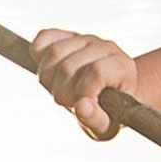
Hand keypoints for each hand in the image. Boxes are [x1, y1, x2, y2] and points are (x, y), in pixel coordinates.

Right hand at [30, 25, 138, 139]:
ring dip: (48, 79)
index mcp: (122, 67)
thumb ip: (95, 120)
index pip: (96, 71)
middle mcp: (106, 47)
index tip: (81, 105)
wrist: (109, 97)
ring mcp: (86, 39)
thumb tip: (82, 107)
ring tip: (61, 89)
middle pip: (68, 66)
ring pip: (54, 53)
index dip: (82, 92)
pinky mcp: (67, 35)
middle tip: (69, 101)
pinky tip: (50, 72)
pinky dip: (38, 56)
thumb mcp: (106, 126)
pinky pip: (43, 38)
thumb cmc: (109, 113)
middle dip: (61, 92)